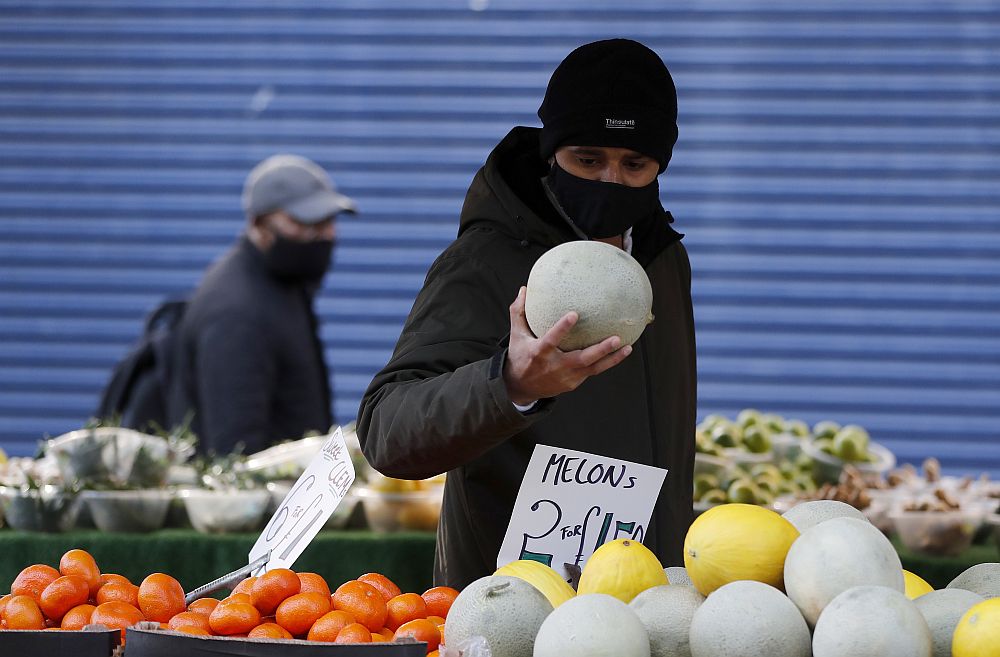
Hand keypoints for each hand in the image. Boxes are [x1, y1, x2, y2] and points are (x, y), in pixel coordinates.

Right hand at [503, 286, 631, 404]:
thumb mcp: (516, 335)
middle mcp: (555, 366)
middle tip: (616, 338)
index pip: (551, 339)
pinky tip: (621, 353)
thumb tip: (524, 289)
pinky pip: (593, 371)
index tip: (574, 314)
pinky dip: (607, 363)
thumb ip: (519, 312)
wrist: (521, 387)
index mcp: (539, 353)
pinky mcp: (573, 383)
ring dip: (612, 359)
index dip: (562, 328)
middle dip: (600, 350)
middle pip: (581, 359)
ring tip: (628, 347)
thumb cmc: (520, 356)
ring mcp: (566, 377)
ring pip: (593, 368)